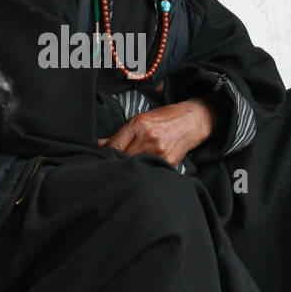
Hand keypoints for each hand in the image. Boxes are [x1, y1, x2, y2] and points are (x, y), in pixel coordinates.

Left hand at [96, 97, 216, 167]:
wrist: (191, 122)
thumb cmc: (163, 119)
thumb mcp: (139, 120)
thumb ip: (119, 134)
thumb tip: (99, 145)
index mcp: (139, 126)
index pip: (114, 146)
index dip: (105, 153)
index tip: (101, 157)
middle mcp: (149, 139)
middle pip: (123, 159)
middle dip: (116, 162)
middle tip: (112, 165)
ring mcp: (160, 153)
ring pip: (136, 167)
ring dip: (129, 169)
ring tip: (127, 168)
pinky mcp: (169, 164)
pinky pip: (150, 171)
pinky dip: (144, 172)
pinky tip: (142, 170)